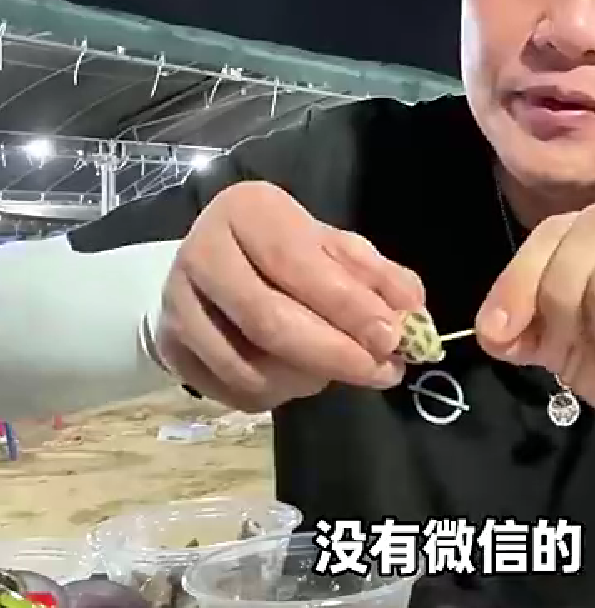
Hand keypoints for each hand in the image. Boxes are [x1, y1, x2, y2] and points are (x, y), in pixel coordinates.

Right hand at [157, 181, 424, 409]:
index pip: (297, 263)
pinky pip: (233, 393)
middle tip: (383, 371)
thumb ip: (377, 276)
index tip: (391, 337)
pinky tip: (301, 377)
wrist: (214, 266)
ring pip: (250, 366)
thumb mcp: (336, 248)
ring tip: (342, 369)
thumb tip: (412, 313)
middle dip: (336, 353)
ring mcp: (177, 305)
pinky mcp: (170, 350)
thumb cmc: (286, 251)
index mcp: (246, 211)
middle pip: (269, 320)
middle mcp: (200, 252)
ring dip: (310, 379)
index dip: (347, 305)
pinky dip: (280, 396)